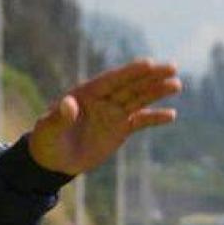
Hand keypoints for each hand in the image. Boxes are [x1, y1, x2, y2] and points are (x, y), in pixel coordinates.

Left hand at [28, 58, 181, 175]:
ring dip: (157, 92)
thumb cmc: (46, 141)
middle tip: (173, 66)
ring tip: (177, 84)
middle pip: (130, 86)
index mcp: (86, 93)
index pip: (112, 80)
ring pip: (139, 100)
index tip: (149, 63)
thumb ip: (59, 117)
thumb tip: (69, 105)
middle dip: (151, 77)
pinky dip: (154, 118)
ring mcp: (112, 113)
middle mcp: (102, 100)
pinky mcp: (120, 129)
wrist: (52, 161)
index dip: (130, 72)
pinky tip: (171, 114)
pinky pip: (140, 121)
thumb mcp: (48, 129)